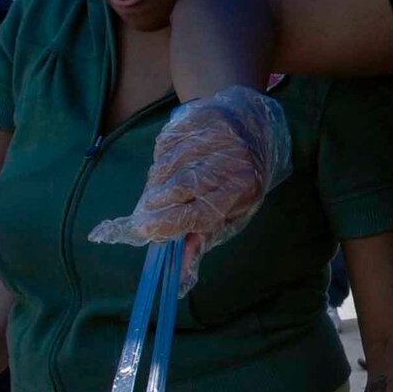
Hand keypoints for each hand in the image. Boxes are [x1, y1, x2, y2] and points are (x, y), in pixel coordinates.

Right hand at [90, 86, 292, 290]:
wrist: (250, 124)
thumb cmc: (239, 178)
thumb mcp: (233, 211)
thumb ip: (203, 237)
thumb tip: (179, 273)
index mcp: (242, 189)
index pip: (201, 211)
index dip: (169, 223)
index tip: (143, 231)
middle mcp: (231, 160)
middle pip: (182, 186)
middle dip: (156, 203)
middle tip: (143, 214)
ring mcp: (214, 136)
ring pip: (169, 164)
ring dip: (155, 183)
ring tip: (156, 193)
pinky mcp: (198, 118)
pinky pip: (165, 144)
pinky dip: (159, 160)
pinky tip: (167, 166)